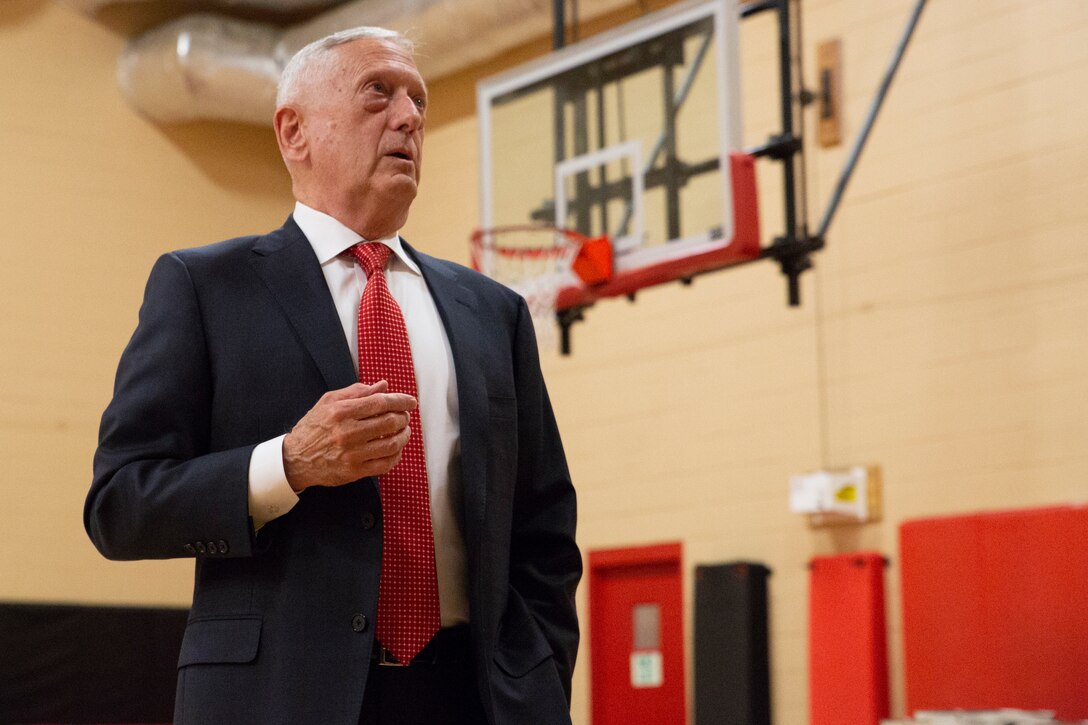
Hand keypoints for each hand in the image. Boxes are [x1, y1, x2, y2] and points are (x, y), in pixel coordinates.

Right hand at [282, 381, 415, 491]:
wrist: (295, 459)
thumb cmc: (313, 427)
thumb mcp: (329, 402)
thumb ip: (357, 392)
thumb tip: (383, 386)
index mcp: (341, 412)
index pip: (380, 402)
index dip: (401, 401)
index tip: (411, 401)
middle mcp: (347, 433)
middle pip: (390, 422)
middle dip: (404, 417)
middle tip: (405, 416)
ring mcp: (352, 454)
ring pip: (391, 444)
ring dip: (404, 436)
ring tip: (404, 431)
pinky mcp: (354, 471)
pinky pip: (385, 464)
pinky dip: (396, 455)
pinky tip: (396, 449)